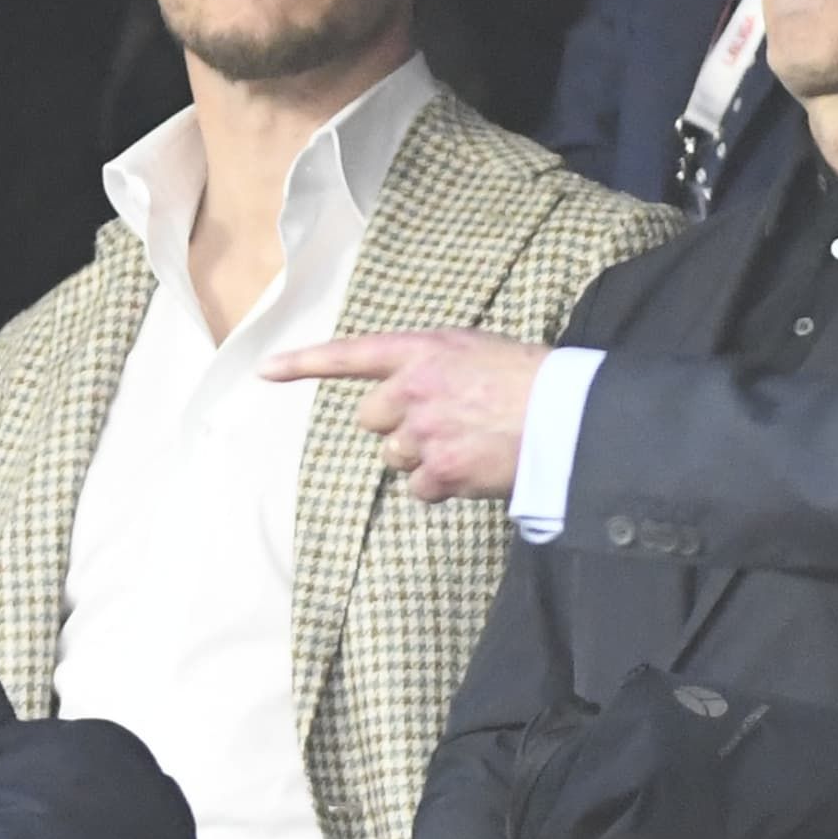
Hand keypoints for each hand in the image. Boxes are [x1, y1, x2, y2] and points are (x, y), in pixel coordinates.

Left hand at [261, 329, 544, 505]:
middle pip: (371, 420)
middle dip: (399, 426)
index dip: (304, 363)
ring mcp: (422, 431)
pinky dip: (442, 487)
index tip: (265, 370)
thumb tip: (409, 397)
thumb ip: (433, 367)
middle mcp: (413, 387)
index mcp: (423, 350)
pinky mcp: (438, 470)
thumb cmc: (533, 381)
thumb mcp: (478, 351)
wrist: (572, 416)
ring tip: (469, 444)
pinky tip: (475, 468)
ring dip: (422, 458)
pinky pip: (418, 488)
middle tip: (446, 423)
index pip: (350, 354)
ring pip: (394, 457)